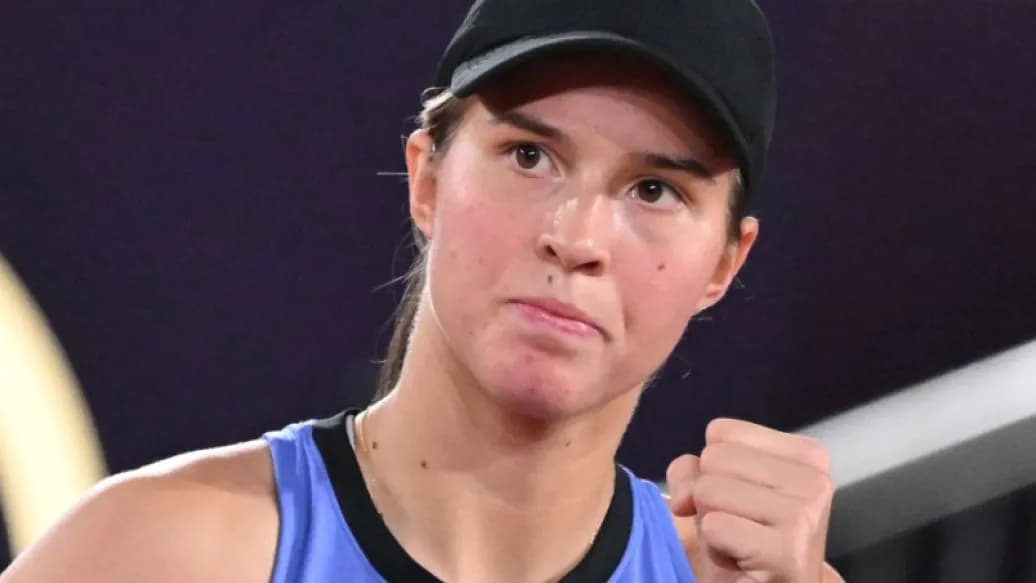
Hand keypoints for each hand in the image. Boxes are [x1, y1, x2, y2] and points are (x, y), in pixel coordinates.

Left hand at [667, 419, 836, 582]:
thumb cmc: (743, 542)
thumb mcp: (718, 492)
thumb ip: (693, 469)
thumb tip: (685, 494)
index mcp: (807, 455)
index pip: (721, 430)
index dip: (713, 469)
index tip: (738, 502)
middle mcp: (815, 479)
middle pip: (714, 458)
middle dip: (710, 497)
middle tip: (738, 527)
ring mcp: (805, 514)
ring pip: (710, 490)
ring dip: (711, 524)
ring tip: (739, 543)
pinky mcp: (788, 550)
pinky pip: (714, 526)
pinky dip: (715, 547)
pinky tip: (741, 561)